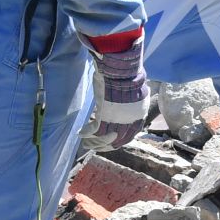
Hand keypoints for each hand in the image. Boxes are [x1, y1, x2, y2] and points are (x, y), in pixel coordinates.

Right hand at [81, 35, 148, 151]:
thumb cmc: (128, 77)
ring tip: (85, 142)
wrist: (122, 72)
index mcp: (139, 116)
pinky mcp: (105, 118)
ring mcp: (118, 121)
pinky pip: (94, 131)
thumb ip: (134, 101)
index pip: (129, 135)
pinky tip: (80, 133)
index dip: (119, 141)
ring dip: (93, 142)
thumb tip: (133, 100)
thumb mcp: (136, 93)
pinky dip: (86, 133)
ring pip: (104, 139)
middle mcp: (130, 122)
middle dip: (105, 146)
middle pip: (117, 141)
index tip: (111, 143)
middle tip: (95, 147)